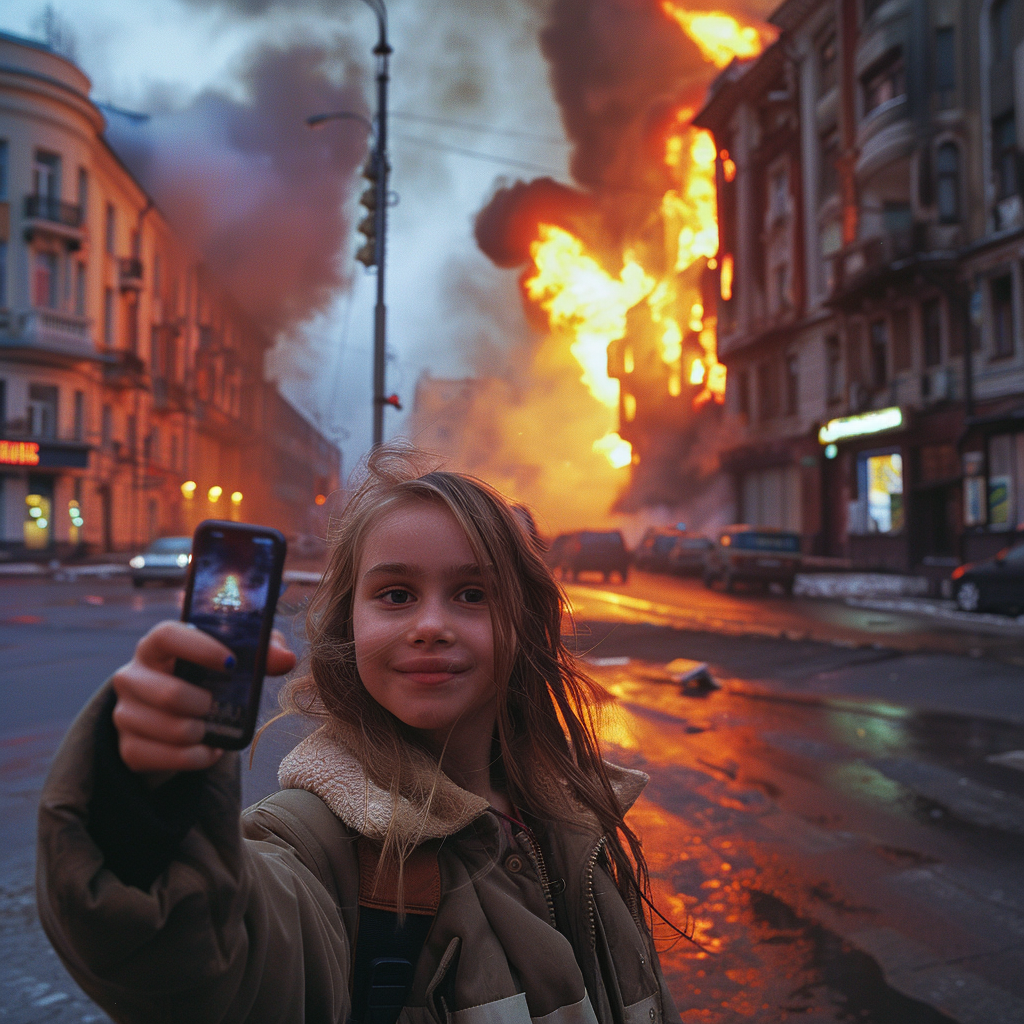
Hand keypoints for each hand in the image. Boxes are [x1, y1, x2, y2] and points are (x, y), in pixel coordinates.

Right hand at [111, 621, 296, 780]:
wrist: (178, 719)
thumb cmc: (209, 678)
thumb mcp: (237, 659)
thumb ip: (263, 651)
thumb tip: (285, 659)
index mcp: (157, 645)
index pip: (166, 635)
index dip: (199, 647)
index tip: (231, 663)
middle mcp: (132, 676)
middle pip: (168, 694)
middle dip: (204, 704)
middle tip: (216, 705)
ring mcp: (125, 714)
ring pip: (170, 729)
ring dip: (201, 732)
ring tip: (212, 727)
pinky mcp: (129, 748)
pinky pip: (166, 758)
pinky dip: (196, 757)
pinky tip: (206, 748)